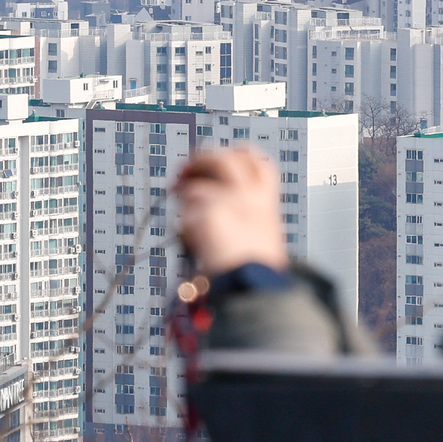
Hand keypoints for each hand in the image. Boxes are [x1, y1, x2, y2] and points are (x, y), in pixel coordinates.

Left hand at [174, 146, 288, 275]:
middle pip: (225, 158)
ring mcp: (231, 202)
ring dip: (187, 181)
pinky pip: (189, 208)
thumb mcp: (260, 241)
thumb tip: (214, 211)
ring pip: (201, 177)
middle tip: (185, 170)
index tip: (224, 155)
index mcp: (266, 204)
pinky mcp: (210, 212)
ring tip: (176, 189)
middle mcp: (250, 197)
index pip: (258, 162)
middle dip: (201, 159)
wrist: (255, 288)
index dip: (239, 153)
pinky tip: (188, 234)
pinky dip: (186, 220)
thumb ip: (243, 221)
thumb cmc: (256, 274)